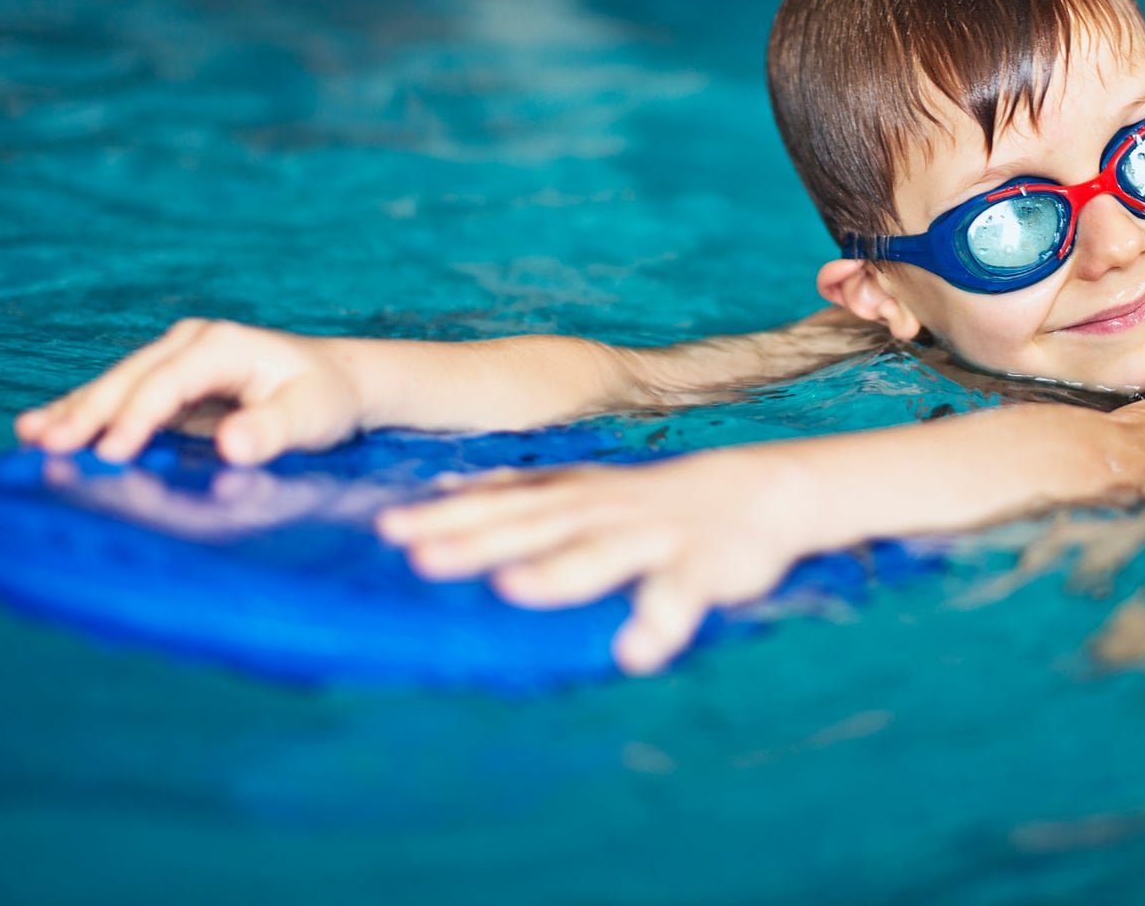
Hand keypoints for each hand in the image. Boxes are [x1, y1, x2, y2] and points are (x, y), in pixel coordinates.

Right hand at [16, 319, 364, 464]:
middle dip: (87, 412)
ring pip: (116, 385)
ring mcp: (176, 358)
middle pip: (130, 379)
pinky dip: (85, 412)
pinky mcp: (169, 381)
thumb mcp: (312, 416)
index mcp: (222, 345)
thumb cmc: (325, 399)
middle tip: (46, 446)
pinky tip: (43, 428)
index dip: (136, 418)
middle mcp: (192, 344)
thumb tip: (232, 445)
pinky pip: (121, 397)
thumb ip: (273, 430)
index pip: (167, 383)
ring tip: (29, 437)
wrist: (335, 382)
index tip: (109, 453)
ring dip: (74, 411)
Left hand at [376, 448, 813, 673]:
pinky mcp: (702, 568)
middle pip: (533, 527)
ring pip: (600, 555)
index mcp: (571, 497)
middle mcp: (603, 512)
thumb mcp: (582, 489)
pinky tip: (636, 654)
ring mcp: (653, 538)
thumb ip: (517, 494)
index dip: (445, 515)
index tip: (386, 527)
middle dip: (477, 542)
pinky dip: (660, 624)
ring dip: (558, 573)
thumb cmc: (652, 500)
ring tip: (515, 590)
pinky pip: (680, 597)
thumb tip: (442, 491)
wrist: (759, 490)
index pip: (499, 504)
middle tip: (421, 557)